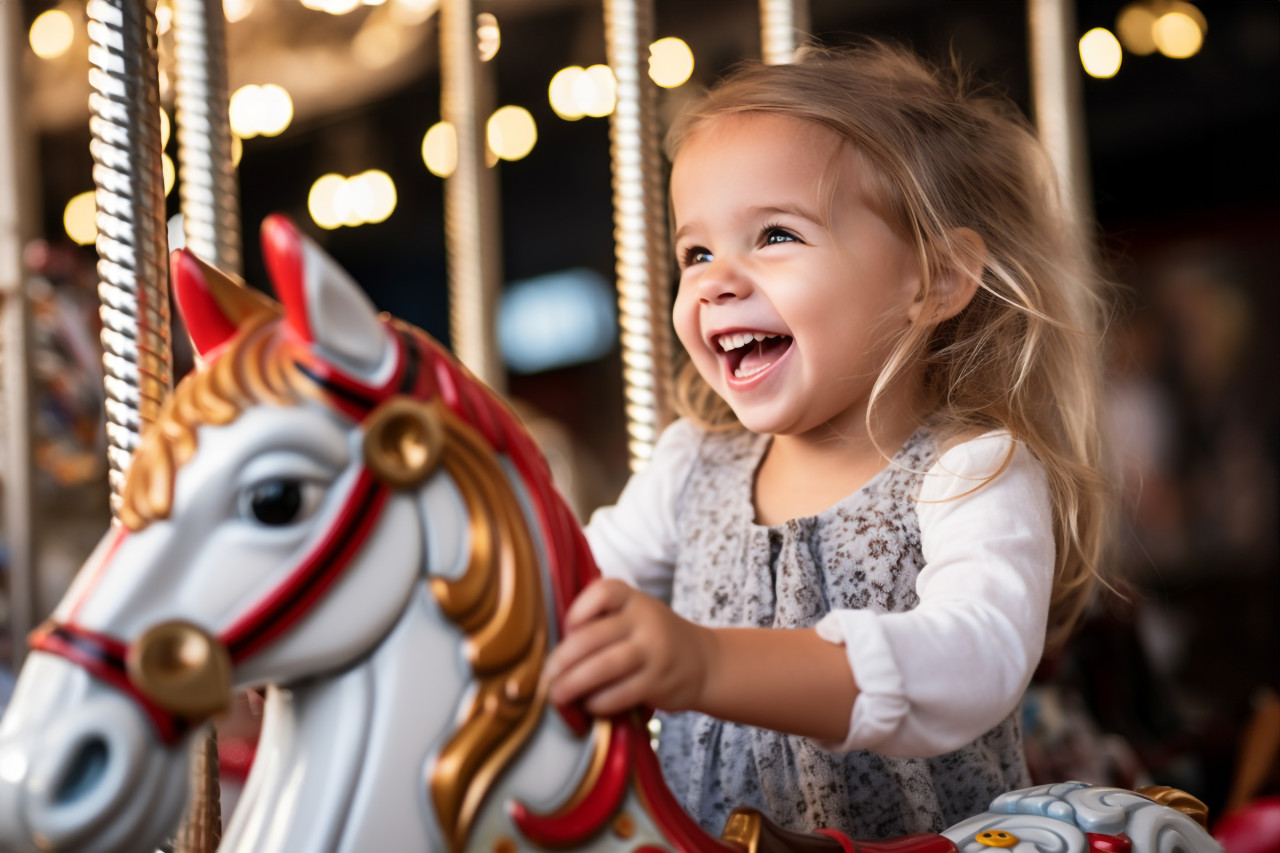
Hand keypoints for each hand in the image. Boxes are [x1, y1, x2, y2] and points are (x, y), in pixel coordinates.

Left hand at [545, 579, 710, 716]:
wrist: (704, 662)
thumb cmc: (653, 638)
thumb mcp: (634, 614)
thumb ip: (600, 620)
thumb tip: (553, 648)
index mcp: (633, 598)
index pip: (601, 593)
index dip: (577, 612)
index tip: (566, 631)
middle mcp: (645, 620)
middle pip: (592, 637)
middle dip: (562, 660)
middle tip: (545, 677)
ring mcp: (653, 651)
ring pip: (603, 667)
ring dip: (574, 684)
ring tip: (557, 696)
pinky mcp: (658, 682)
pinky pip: (619, 693)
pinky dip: (598, 702)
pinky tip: (588, 705)